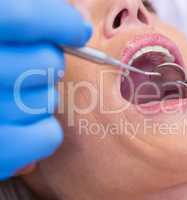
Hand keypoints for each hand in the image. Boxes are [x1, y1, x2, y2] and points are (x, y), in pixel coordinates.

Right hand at [0, 0, 91, 179]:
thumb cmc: (1, 62)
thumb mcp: (2, 28)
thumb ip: (35, 20)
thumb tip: (83, 29)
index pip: (23, 18)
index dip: (62, 22)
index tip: (80, 30)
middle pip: (48, 64)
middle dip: (52, 64)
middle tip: (36, 66)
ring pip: (49, 102)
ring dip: (45, 98)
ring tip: (20, 97)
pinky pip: (47, 137)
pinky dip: (47, 132)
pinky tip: (28, 124)